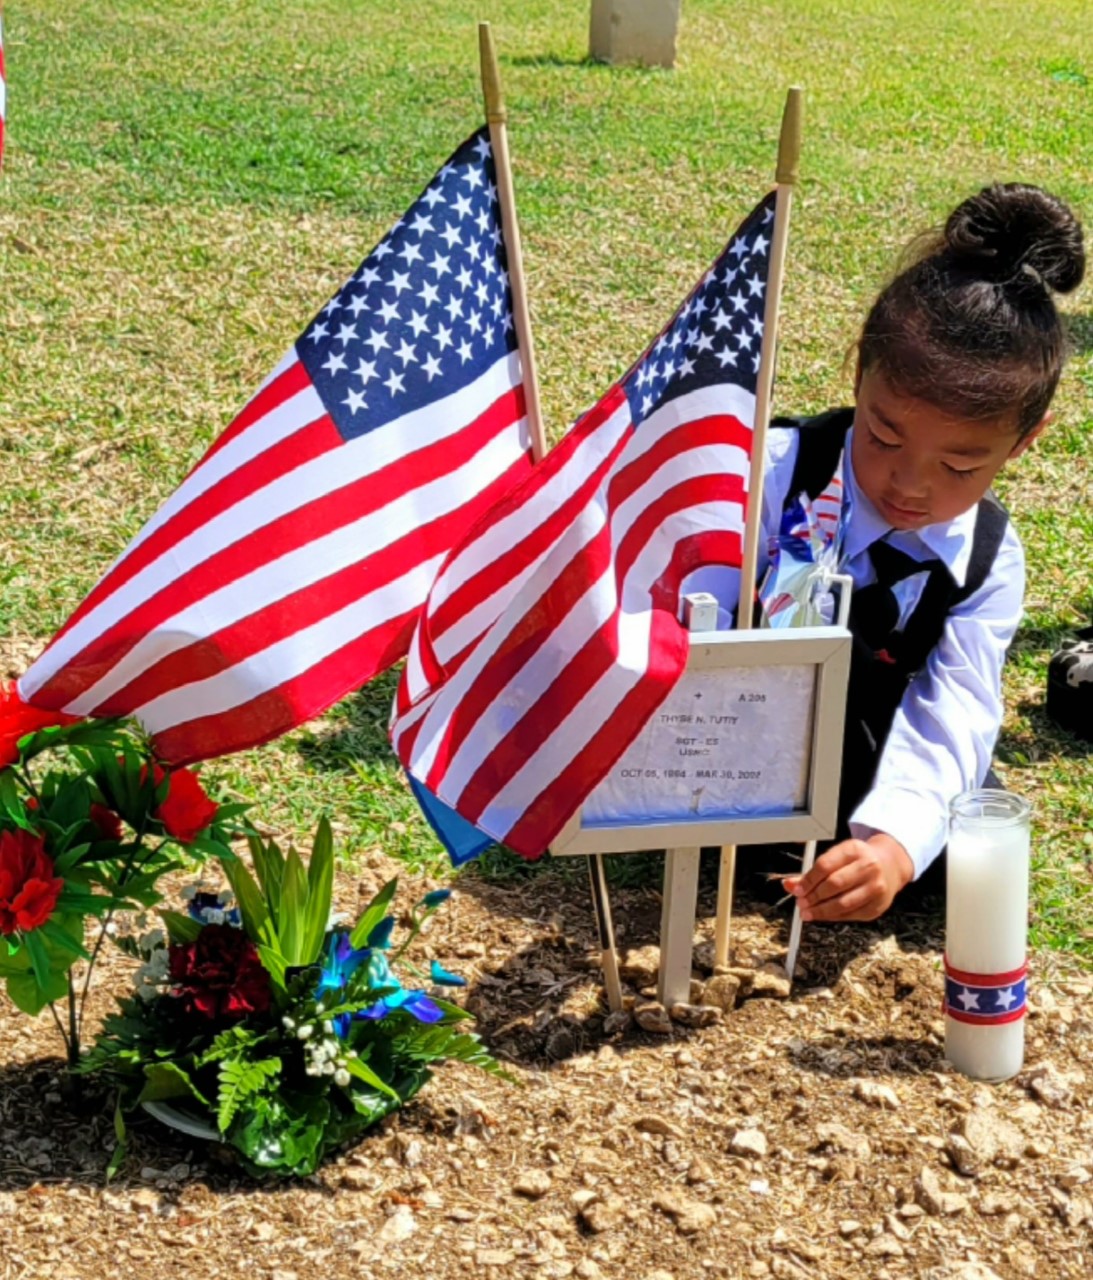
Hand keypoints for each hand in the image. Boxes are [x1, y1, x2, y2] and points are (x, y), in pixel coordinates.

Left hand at [782, 833, 914, 921]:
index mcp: (854, 850)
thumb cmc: (856, 861)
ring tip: (807, 912)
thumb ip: (812, 871)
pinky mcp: (877, 906)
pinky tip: (823, 915)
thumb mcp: (837, 858)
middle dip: (813, 897)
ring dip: (821, 911)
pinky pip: (851, 915)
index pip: (825, 865)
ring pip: (843, 903)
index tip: (796, 889)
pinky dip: (833, 917)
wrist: (889, 866)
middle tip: (801, 903)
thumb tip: (789, 884)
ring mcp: (876, 887)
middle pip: (834, 884)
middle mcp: (869, 867)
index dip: (808, 880)